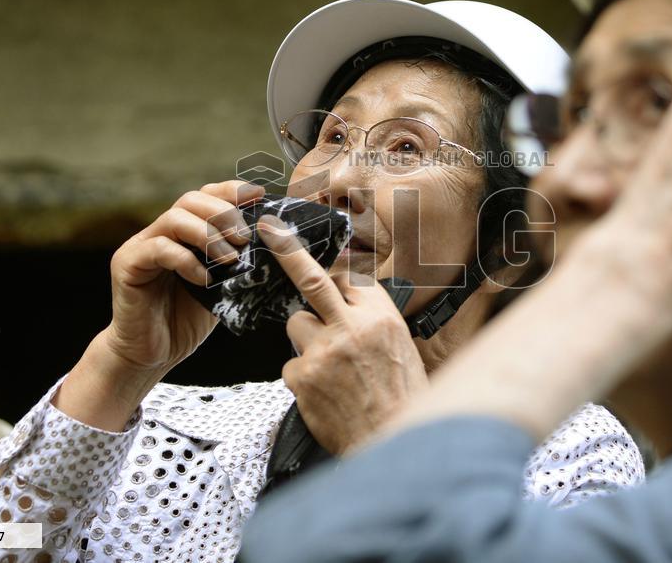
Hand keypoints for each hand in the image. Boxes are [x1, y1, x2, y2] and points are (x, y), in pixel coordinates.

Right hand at [53, 181, 262, 430]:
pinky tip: (205, 279)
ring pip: (174, 219)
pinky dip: (187, 260)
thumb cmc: (187, 319)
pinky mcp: (127, 265)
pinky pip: (159, 249)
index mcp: (183, 232)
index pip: (206, 196)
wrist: (151, 355)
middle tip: (244, 237)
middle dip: (223, 213)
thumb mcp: (222, 285)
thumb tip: (275, 244)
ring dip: (208, 235)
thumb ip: (238, 262)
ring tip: (230, 259)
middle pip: (190, 200)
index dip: (232, 191)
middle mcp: (160, 232)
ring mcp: (141, 246)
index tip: (259, 196)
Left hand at [258, 215, 427, 454]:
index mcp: (382, 316)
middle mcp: (353, 326)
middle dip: (288, 251)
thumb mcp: (401, 348)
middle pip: (311, 279)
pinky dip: (302, 377)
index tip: (317, 260)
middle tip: (270, 230)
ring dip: (305, 338)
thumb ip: (371, 322)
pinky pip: (291, 364)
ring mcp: (324, 350)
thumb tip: (344, 304)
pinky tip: (323, 392)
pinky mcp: (303, 375)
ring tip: (328, 366)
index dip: (332, 277)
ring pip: (296, 324)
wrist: (391, 440)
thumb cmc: (402, 398)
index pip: (348, 279)